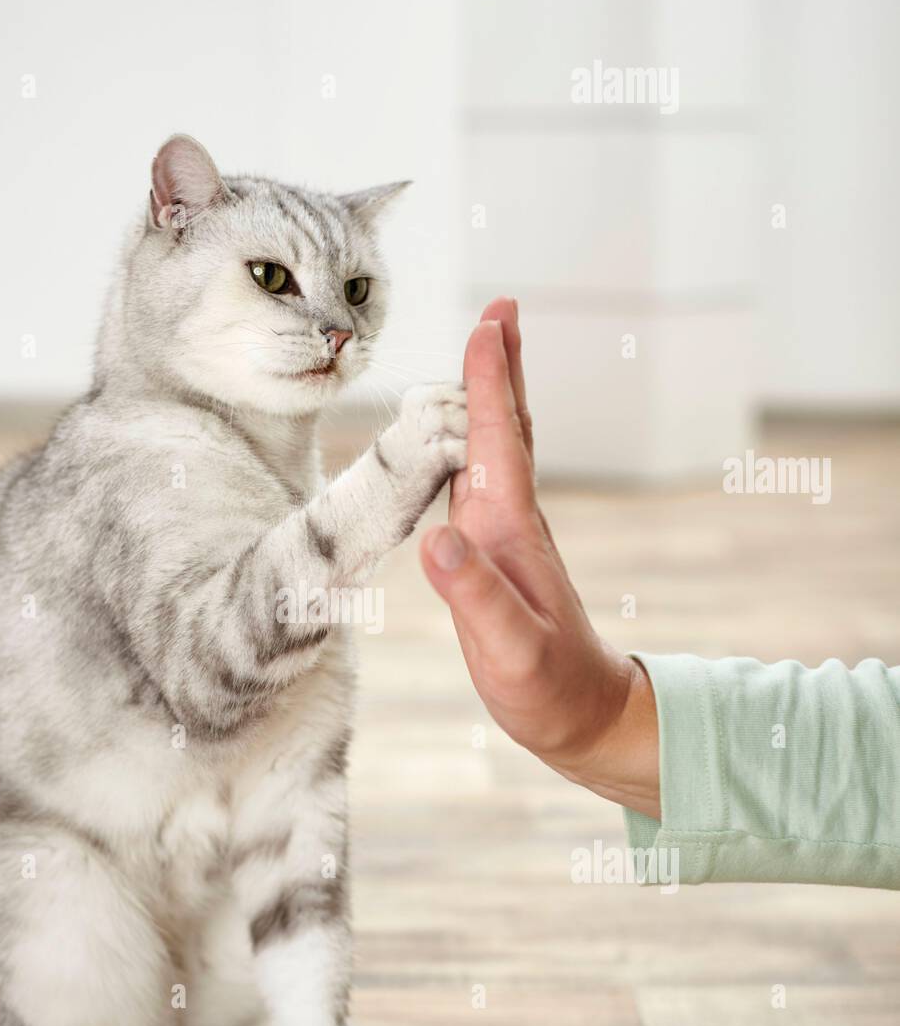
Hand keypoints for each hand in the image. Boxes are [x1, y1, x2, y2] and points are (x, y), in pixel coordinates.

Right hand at [419, 298, 660, 819]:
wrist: (586, 717)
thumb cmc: (549, 689)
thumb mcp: (511, 651)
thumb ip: (476, 597)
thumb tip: (438, 535)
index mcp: (512, 533)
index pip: (500, 444)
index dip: (491, 385)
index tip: (487, 325)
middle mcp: (512, 522)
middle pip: (509, 430)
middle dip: (502, 368)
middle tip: (501, 308)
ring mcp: (508, 537)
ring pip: (500, 451)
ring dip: (493, 397)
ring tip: (487, 352)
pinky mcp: (498, 556)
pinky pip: (484, 482)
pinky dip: (477, 444)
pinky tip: (467, 441)